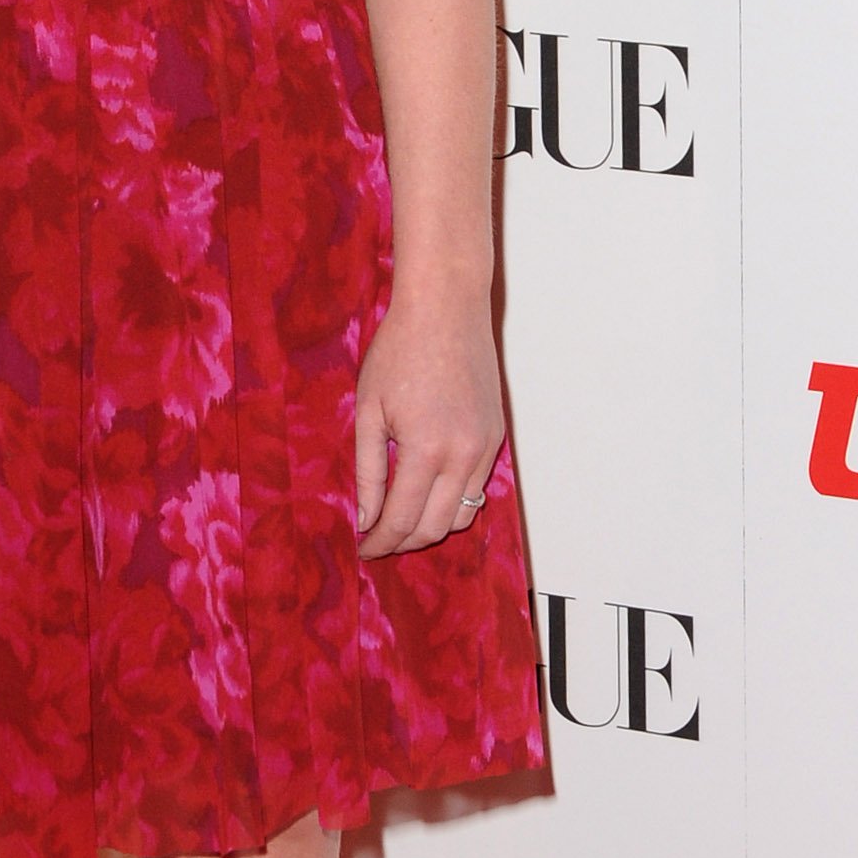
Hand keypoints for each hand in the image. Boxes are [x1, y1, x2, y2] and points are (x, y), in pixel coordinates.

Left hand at [354, 293, 503, 558]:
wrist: (446, 308)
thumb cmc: (400, 351)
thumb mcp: (369, 411)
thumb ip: (368, 471)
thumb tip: (365, 518)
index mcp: (428, 449)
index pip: (403, 519)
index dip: (380, 541)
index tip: (362, 549)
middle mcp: (465, 455)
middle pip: (436, 528)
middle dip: (403, 542)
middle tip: (376, 540)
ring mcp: (486, 447)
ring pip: (463, 515)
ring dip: (430, 526)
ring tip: (399, 520)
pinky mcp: (496, 437)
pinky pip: (477, 488)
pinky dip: (451, 502)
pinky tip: (426, 493)